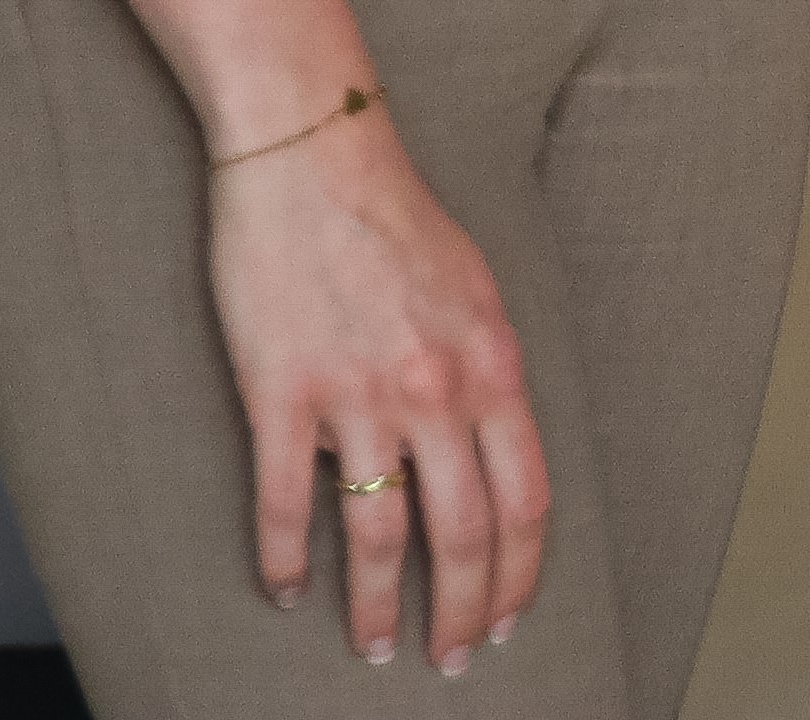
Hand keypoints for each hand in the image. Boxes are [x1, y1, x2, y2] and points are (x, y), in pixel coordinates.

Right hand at [207, 99, 548, 668]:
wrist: (313, 150)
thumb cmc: (394, 216)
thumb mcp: (475, 290)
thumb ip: (486, 370)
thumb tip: (490, 446)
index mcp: (493, 365)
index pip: (527, 499)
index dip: (522, 572)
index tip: (513, 617)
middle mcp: (437, 389)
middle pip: (464, 534)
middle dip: (463, 612)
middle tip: (453, 661)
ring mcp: (359, 394)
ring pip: (378, 536)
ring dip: (377, 608)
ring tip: (371, 648)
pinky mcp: (282, 392)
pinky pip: (286, 502)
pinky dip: (284, 560)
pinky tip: (282, 591)